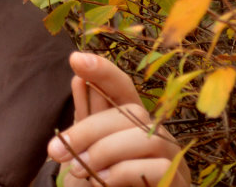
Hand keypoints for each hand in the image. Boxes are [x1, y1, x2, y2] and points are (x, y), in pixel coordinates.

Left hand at [48, 52, 189, 186]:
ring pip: (147, 137)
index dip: (103, 71)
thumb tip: (78, 80)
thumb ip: (87, 122)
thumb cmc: (103, 184)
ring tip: (80, 169)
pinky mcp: (178, 181)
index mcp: (133, 122)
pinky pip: (158, 167)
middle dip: (90, 128)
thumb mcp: (88, 152)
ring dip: (106, 151)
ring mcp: (173, 157)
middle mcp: (157, 134)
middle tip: (58, 150)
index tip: (76, 59)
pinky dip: (125, 171)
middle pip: (132, 112)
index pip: (123, 87)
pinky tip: (104, 180)